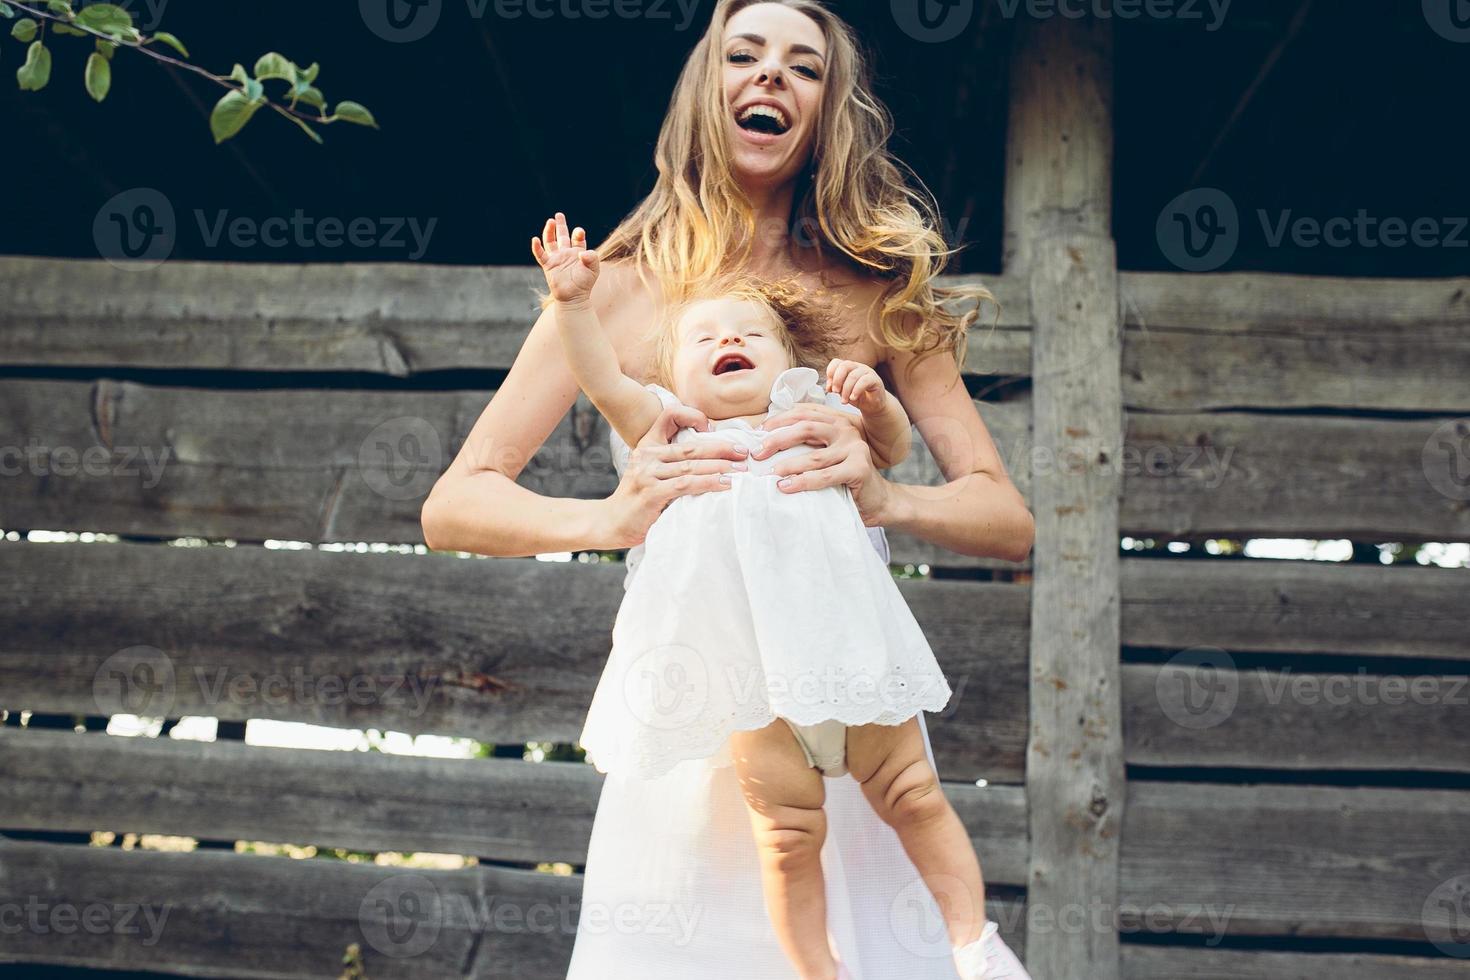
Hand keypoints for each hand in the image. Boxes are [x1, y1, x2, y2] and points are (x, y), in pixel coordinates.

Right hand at [531, 211, 598, 304]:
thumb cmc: (585, 284)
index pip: (577, 238)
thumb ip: (592, 257)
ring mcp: (556, 259)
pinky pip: (540, 254)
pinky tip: (535, 239)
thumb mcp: (593, 269)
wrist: (574, 297)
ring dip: (549, 231)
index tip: (579, 232)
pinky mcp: (548, 265)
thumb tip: (580, 252)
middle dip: (561, 225)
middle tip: (559, 215)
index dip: (578, 233)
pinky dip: (536, 247)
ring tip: (550, 221)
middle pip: (562, 236)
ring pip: (550, 242)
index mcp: (578, 252)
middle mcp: (566, 253)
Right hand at [604, 404, 750, 548]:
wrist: (610, 523)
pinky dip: (708, 483)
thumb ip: (672, 464)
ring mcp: (647, 473)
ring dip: (720, 467)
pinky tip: (725, 484)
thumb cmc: (637, 501)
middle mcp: (647, 455)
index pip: (669, 416)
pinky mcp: (651, 493)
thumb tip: (712, 462)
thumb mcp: (651, 473)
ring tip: (741, 470)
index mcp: (647, 445)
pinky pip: (686, 485)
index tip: (712, 428)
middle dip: (722, 448)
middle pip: (691, 446)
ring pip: (691, 466)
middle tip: (744, 453)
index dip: (692, 416)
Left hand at [753, 402, 892, 525]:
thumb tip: (765, 444)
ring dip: (787, 465)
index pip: (802, 413)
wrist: (877, 500)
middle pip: (805, 428)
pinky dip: (803, 482)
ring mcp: (854, 447)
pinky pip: (825, 476)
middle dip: (777, 440)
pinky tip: (786, 487)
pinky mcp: (859, 468)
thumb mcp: (824, 455)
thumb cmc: (843, 478)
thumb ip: (805, 445)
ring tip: (767, 474)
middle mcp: (845, 430)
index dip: (778, 420)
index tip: (756, 433)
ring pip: (813, 456)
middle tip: (757, 454)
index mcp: (835, 421)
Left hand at [825, 358, 886, 414]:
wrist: (873, 405)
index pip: (836, 362)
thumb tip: (828, 387)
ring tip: (844, 401)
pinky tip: (853, 398)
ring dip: (846, 389)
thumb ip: (836, 387)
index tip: (829, 388)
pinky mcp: (875, 380)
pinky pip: (864, 381)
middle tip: (835, 392)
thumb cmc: (858, 397)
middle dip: (837, 380)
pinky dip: (856, 390)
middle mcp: (857, 367)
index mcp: (848, 368)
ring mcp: (867, 372)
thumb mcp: (843, 392)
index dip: (830, 374)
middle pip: (844, 366)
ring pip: (853, 375)